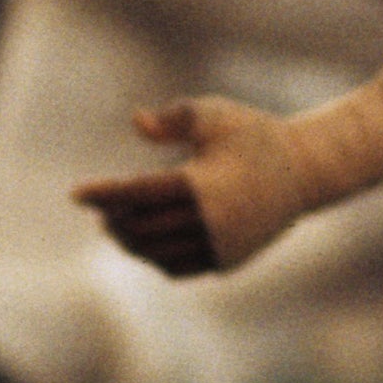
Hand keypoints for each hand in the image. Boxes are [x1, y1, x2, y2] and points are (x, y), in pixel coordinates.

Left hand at [74, 97, 320, 276]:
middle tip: (100, 210)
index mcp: (203, 184)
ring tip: (115, 228)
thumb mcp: (216, 114)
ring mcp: (220, 245)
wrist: (305, 171)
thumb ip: (174, 117)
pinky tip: (144, 243)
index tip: (76, 193)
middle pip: (142, 227)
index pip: (138, 193)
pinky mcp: (228, 260)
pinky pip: (179, 267)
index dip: (104, 193)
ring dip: (130, 243)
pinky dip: (155, 258)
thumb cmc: (255, 135)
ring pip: (158, 254)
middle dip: (115, 219)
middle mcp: (210, 221)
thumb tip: (137, 122)